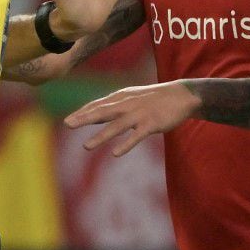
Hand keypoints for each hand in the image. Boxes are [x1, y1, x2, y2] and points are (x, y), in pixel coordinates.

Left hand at [64, 82, 201, 155]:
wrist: (181, 95)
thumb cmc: (153, 98)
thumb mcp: (131, 97)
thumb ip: (113, 105)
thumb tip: (92, 113)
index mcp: (122, 97)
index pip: (98, 105)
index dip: (83, 112)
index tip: (68, 120)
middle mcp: (128, 104)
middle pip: (103, 112)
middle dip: (84, 118)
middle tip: (68, 124)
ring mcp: (139, 114)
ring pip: (117, 126)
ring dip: (101, 136)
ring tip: (86, 146)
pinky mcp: (151, 124)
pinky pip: (136, 136)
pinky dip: (126, 144)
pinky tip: (115, 153)